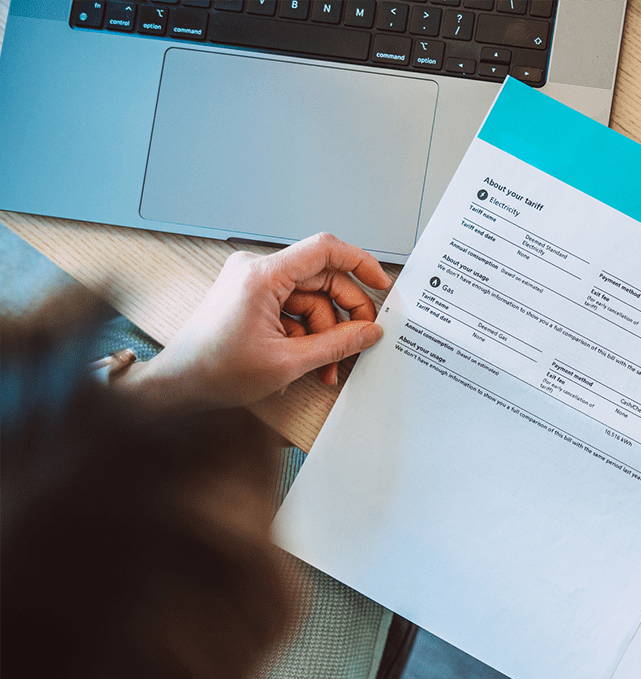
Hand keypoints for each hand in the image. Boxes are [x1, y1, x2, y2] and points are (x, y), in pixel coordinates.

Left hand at [123, 233, 391, 409]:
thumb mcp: (289, 362)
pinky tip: (305, 362)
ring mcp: (252, 284)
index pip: (324, 250)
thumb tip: (369, 331)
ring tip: (326, 368)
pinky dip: (305, 334)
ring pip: (310, 300)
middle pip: (321, 280)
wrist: (178, 385)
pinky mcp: (251, 298)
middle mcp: (256, 271)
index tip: (381, 283)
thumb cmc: (216, 371)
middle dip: (343, 316)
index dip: (360, 263)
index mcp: (262, 276)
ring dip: (324, 334)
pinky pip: (293, 308)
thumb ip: (337, 344)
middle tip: (359, 341)